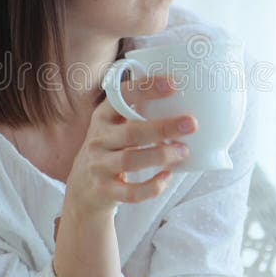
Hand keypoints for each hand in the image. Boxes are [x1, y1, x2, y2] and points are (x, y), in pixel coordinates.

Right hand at [63, 76, 197, 218]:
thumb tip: (185, 96)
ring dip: (160, 155)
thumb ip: (136, 112)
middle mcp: (98, 139)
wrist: (83, 187)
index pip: (121, 97)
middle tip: (191, 123)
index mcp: (103, 117)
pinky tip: (167, 177)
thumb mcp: (113, 126)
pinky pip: (131, 192)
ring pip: (129, 160)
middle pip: (131, 132)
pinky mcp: (105, 191)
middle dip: (163, 128)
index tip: (173, 84)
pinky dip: (151, 187)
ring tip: (184, 150)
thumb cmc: (110, 149)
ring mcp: (99, 166)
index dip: (146, 89)